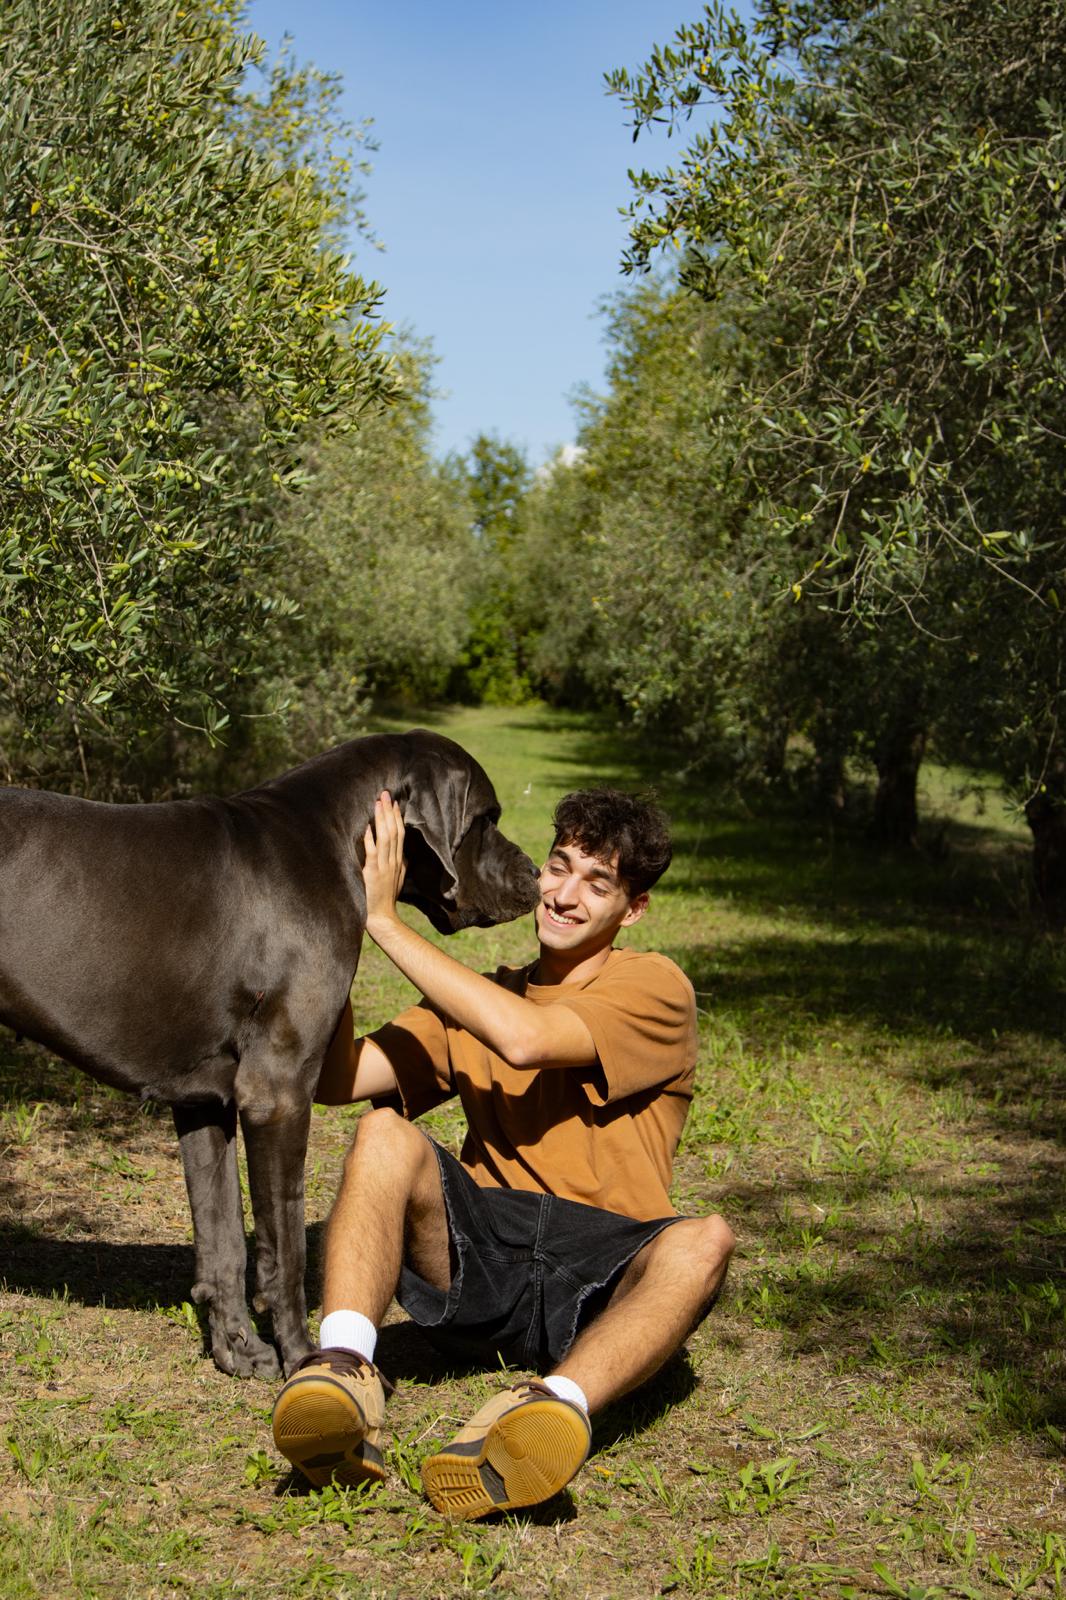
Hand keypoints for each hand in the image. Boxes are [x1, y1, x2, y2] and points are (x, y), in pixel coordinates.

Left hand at [363, 790, 406, 934]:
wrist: (382, 918)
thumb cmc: (386, 899)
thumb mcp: (398, 880)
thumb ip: (401, 866)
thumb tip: (404, 855)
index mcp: (399, 861)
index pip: (401, 834)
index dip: (397, 817)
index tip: (394, 802)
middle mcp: (393, 861)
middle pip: (394, 831)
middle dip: (390, 811)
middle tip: (385, 793)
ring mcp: (384, 867)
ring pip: (386, 838)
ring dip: (382, 819)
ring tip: (378, 803)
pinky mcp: (373, 873)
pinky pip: (373, 852)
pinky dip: (370, 838)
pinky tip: (368, 826)